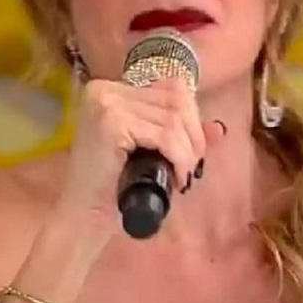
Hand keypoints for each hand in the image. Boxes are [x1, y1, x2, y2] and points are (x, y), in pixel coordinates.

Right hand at [53, 76, 223, 234]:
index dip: (191, 118)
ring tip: (183, 176)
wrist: (83, 215)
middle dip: (194, 135)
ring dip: (188, 151)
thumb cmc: (113, 187)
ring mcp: (106, 103)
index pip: (170, 87)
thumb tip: (218, 128)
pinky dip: (180, 158)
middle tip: (190, 168)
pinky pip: (166, 135)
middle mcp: (104, 90)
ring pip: (174, 117)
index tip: (190, 151)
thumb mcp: (148, 152)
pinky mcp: (112, 123)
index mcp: (108, 90)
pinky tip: (176, 178)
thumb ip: (180, 136)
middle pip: (176, 98)